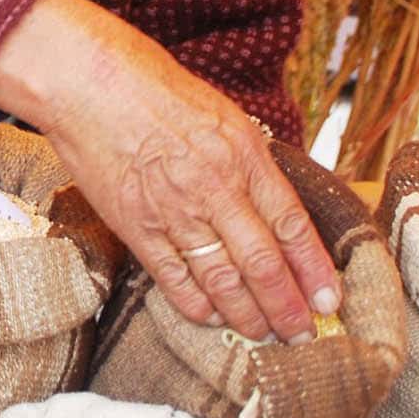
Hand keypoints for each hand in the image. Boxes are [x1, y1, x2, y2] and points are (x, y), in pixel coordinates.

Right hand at [0, 0, 339, 341]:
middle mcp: (214, 187)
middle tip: (302, 334)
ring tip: (264, 333)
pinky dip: (196, 306)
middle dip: (288, 307)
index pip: (291, 224)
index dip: (313, 268)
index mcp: (243, 155)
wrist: (89, 83)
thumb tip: (278, 207)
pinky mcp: (135, 227)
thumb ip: (252, 163)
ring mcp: (173, 211)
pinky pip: (173, 279)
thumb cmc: (155, 91)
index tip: (329, 297)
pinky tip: (212, 318)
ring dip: (248, 315)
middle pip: (262, 263)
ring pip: (222, 280)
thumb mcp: (224, 116)